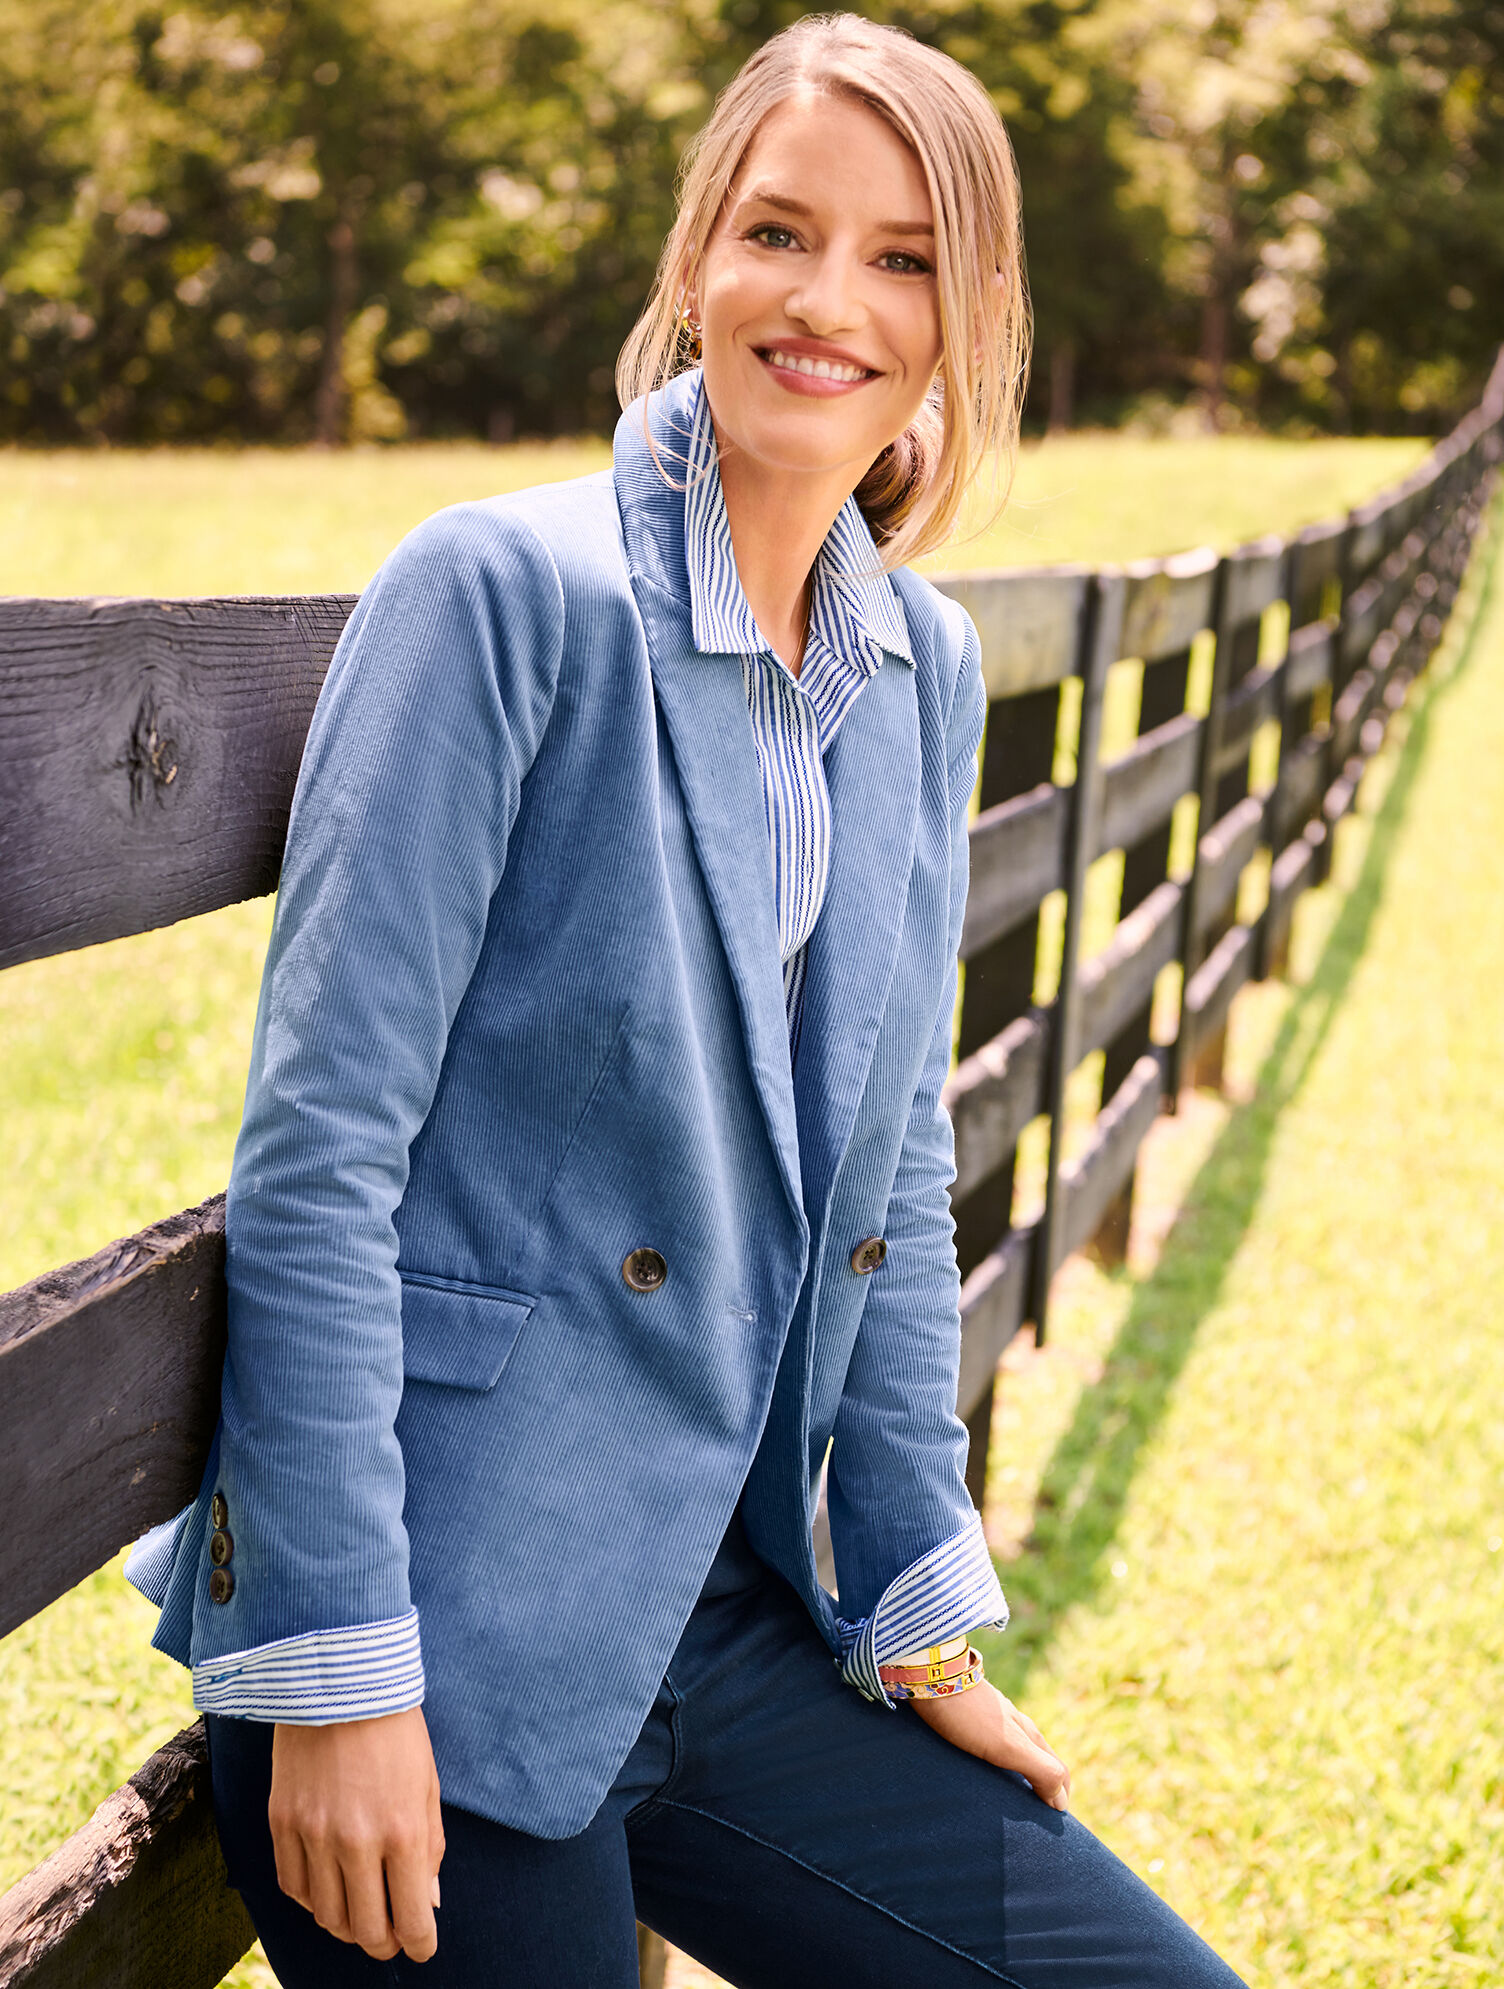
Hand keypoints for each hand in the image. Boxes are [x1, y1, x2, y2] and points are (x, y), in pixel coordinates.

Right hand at [269, 1706, 444, 1960]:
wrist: (339, 1678)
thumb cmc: (394, 1728)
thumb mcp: (427, 1784)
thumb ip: (429, 1848)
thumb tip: (428, 1902)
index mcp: (403, 1832)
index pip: (412, 1919)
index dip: (420, 1944)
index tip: (423, 1946)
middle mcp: (356, 1842)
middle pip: (366, 1930)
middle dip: (385, 1944)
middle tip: (393, 1939)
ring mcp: (313, 1835)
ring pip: (327, 1917)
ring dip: (348, 1926)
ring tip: (362, 1915)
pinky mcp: (282, 1823)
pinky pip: (293, 1887)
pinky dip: (312, 1900)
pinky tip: (328, 1890)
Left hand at [911, 1680, 1070, 1811]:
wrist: (931, 1677)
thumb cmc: (970, 1714)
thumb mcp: (1010, 1746)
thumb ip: (1040, 1769)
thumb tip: (1061, 1803)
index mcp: (1029, 1734)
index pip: (1058, 1770)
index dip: (1060, 1797)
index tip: (1053, 1824)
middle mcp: (1014, 1727)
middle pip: (1038, 1762)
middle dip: (1042, 1789)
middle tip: (1032, 1819)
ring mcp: (991, 1721)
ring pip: (1014, 1755)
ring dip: (1017, 1780)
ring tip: (1005, 1804)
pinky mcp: (968, 1720)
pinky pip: (989, 1750)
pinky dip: (994, 1769)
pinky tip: (979, 1777)